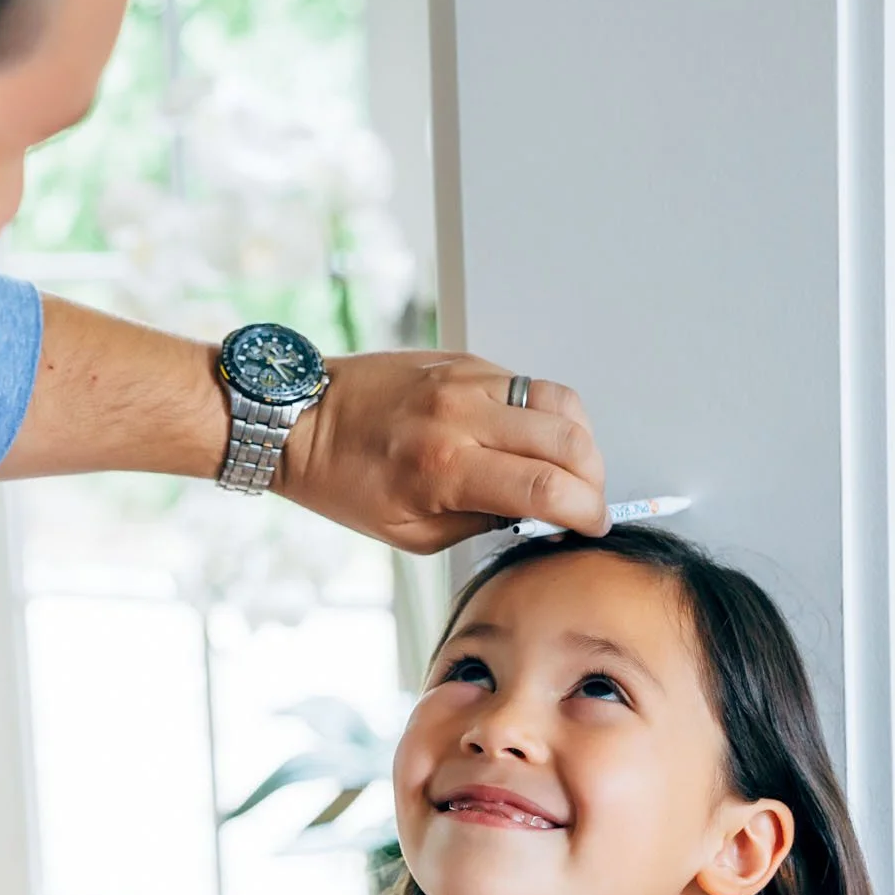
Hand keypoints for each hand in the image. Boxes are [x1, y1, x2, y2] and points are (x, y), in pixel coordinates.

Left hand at [274, 353, 607, 550]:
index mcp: (444, 468)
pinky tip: (530, 440)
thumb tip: (533, 515)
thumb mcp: (409, 533)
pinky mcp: (466, 361)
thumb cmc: (342, 479)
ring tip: (564, 469)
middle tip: (584, 500)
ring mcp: (466, 380)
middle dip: (593, 479)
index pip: (547, 488)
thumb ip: (478, 524)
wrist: (301, 417)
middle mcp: (461, 416)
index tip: (590, 526)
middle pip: (570, 441)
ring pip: (560, 404)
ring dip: (578, 442)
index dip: (585, 513)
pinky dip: (544, 416)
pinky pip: (529, 385)